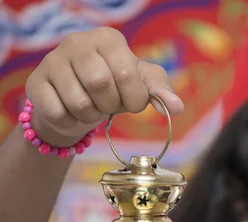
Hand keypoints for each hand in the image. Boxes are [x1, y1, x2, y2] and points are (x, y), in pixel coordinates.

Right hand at [25, 27, 183, 146]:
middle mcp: (77, 42)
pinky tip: (72, 113)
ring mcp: (53, 61)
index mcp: (108, 38)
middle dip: (111, 106)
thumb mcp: (139, 85)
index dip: (134, 99)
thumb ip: (159, 91)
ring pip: (79, 102)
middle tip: (108, 105)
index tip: (131, 102)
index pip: (127, 74)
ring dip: (91, 116)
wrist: (74, 102)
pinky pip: (59, 114)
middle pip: (101, 85)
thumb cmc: (112, 89)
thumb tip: (177, 107)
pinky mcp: (36, 84)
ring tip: (91, 108)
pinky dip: (71, 123)